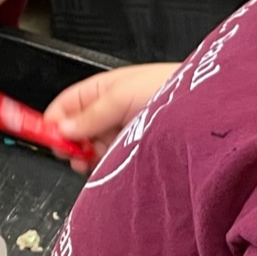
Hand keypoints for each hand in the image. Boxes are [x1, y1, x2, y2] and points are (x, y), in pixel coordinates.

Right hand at [46, 62, 179, 171]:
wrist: (209, 109)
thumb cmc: (171, 89)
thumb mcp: (121, 96)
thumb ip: (89, 114)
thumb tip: (63, 128)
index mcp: (104, 90)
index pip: (66, 104)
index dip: (54, 120)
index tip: (47, 137)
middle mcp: (113, 111)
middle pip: (77, 129)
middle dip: (71, 142)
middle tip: (71, 153)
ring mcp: (125, 131)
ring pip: (93, 147)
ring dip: (89, 155)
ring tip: (92, 160)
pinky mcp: (137, 151)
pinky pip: (112, 160)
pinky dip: (105, 165)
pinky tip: (108, 166)